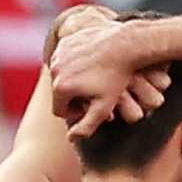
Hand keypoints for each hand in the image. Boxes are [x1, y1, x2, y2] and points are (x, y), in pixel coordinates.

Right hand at [48, 11, 176, 133]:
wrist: (126, 44)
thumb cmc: (118, 77)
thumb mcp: (104, 106)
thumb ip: (87, 125)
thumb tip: (70, 139)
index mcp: (61, 87)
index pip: (60, 110)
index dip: (76, 113)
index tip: (91, 108)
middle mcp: (55, 69)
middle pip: (59, 92)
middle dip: (74, 96)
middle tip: (94, 94)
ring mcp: (59, 53)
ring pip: (62, 75)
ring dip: (74, 79)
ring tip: (94, 80)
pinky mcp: (66, 41)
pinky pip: (66, 58)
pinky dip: (75, 63)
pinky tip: (93, 65)